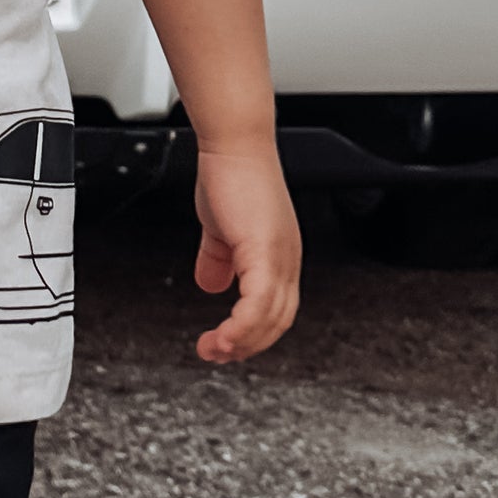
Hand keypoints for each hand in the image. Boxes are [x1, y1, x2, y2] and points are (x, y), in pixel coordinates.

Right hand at [190, 141, 300, 362]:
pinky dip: (241, 326)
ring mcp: (280, 256)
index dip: (252, 333)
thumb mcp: (220, 228)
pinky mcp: (265, 251)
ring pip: (270, 319)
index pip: (276, 310)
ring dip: (240, 343)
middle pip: (277, 321)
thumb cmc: (230, 175)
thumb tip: (210, 285)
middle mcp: (287, 260)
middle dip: (246, 346)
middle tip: (215, 354)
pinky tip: (222, 336)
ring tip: (212, 350)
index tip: (225, 344)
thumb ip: (217, 258)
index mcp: (280, 257)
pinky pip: (258, 303)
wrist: (233, 144)